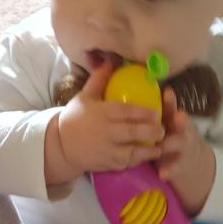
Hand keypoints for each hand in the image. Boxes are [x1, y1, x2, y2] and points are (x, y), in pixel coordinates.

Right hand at [46, 61, 163, 184]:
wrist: (60, 144)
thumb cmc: (74, 118)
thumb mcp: (84, 96)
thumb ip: (99, 80)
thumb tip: (110, 60)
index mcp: (102, 113)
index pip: (126, 112)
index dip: (143, 113)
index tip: (156, 112)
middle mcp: (106, 132)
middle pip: (132, 132)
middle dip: (151, 131)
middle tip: (162, 130)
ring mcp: (106, 150)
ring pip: (131, 151)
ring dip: (148, 150)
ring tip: (159, 147)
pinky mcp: (106, 163)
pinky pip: (125, 163)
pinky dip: (137, 160)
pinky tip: (146, 157)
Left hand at [157, 87, 215, 215]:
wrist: (188, 161)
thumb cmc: (167, 138)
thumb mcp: (163, 125)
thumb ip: (149, 116)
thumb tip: (124, 100)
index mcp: (172, 120)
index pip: (171, 108)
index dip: (170, 101)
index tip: (167, 93)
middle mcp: (180, 131)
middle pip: (181, 124)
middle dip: (180, 121)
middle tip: (178, 117)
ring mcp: (182, 148)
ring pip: (179, 144)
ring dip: (171, 145)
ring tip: (162, 147)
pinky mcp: (181, 165)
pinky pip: (175, 168)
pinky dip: (169, 171)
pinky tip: (163, 174)